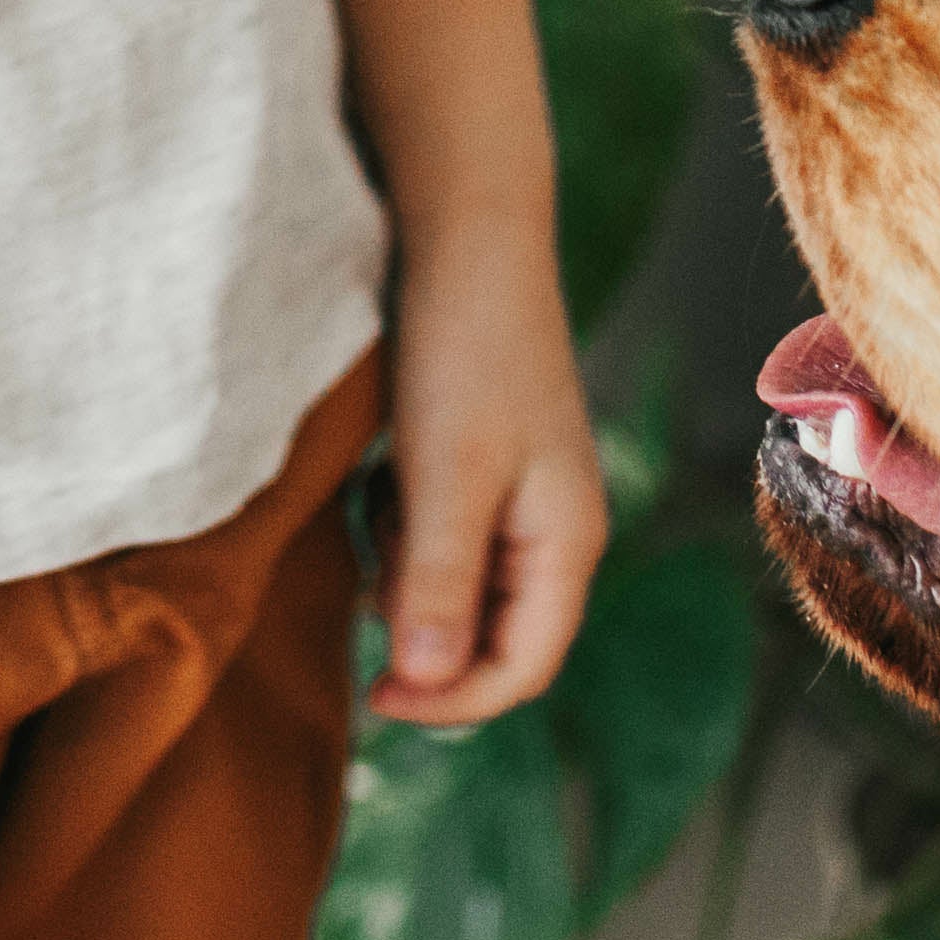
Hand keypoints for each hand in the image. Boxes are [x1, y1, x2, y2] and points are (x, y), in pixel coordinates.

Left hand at [367, 232, 606, 726]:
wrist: (467, 237)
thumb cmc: (465, 351)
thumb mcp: (446, 475)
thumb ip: (440, 582)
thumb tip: (429, 683)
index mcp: (567, 543)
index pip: (522, 670)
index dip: (450, 702)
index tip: (373, 694)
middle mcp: (556, 531)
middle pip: (490, 635)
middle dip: (424, 624)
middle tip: (373, 566)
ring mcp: (523, 498)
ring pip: (456, 586)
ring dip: (408, 570)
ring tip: (385, 501)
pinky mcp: (485, 467)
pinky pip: (440, 536)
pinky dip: (403, 526)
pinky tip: (386, 475)